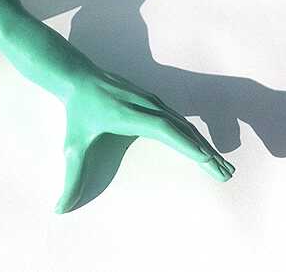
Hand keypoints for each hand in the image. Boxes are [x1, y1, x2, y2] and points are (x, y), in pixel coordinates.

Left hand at [58, 68, 234, 212]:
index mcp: (128, 115)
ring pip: (182, 123)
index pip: (162, 129)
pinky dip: (193, 134)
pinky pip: (177, 119)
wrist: (79, 77)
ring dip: (203, 143)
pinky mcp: (152, 100)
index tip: (204, 158)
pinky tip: (202, 147)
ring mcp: (150, 101)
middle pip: (180, 128)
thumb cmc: (77, 113)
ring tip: (220, 164)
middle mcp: (144, 105)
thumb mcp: (73, 146)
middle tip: (225, 172)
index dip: (184, 143)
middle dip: (204, 151)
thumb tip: (60, 209)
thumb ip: (70, 178)